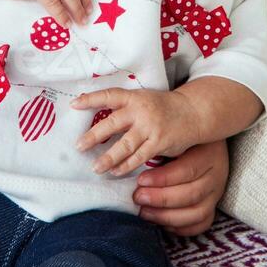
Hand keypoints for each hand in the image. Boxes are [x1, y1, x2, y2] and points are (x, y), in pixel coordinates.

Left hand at [73, 87, 199, 174]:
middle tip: (78, 146)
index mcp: (133, 97)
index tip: (74, 104)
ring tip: (95, 167)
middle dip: (94, 136)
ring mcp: (149, 127)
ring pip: (124, 144)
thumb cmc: (162, 107)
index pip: (108, 95)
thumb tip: (97, 116)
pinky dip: (126, 165)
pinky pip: (139, 157)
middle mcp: (139, 111)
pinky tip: (116, 171)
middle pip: (112, 123)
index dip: (91, 99)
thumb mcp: (142, 99)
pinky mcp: (159, 142)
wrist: (192, 112)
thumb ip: (125, 107)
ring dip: (108, 157)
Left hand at [133, 140, 228, 235]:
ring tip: (144, 212)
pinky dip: (182, 227)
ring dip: (168, 216)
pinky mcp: (213, 206)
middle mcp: (216, 175)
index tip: (140, 180)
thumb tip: (133, 157)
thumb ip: (160, 146)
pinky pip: (202, 224)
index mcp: (207, 154)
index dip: (163, 179)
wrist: (206, 142)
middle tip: (138, 197)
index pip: (187, 170)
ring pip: (197, 213)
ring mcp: (216, 193)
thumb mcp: (175, 135)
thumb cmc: (184, 137)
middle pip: (191, 194)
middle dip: (161, 199)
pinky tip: (161, 223)